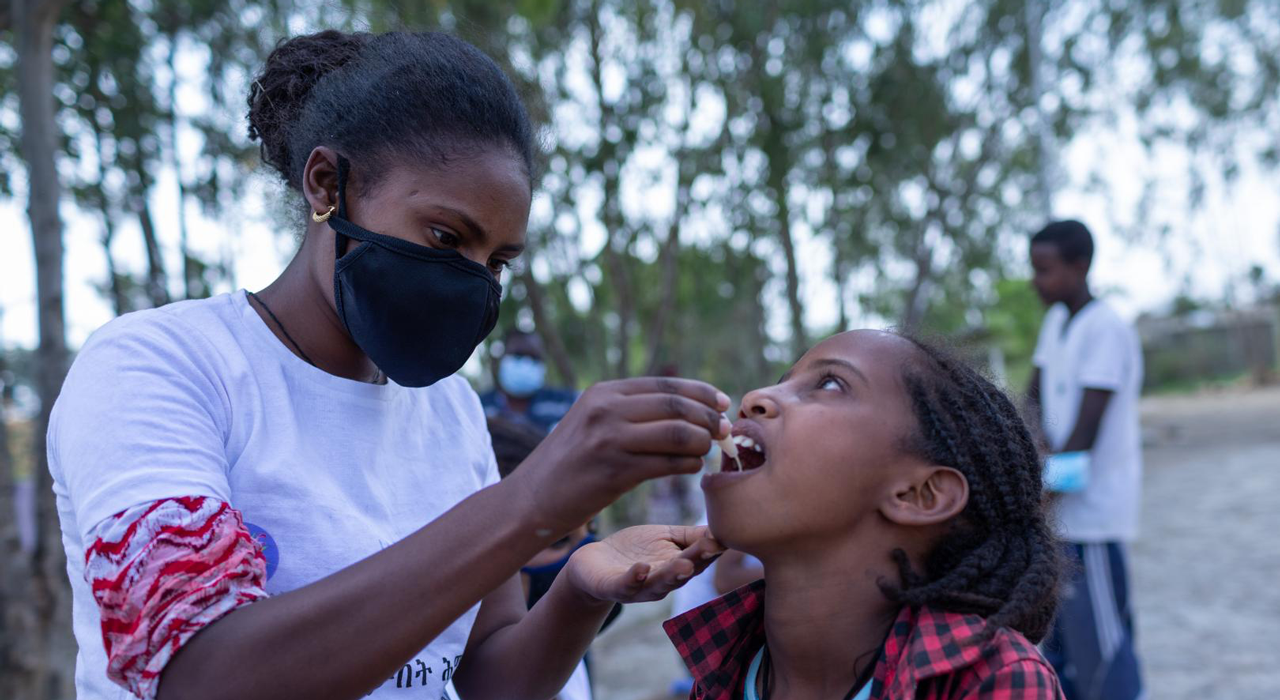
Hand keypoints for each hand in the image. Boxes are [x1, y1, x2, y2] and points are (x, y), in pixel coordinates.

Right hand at [508, 377, 730, 534]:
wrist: (531, 499)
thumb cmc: (569, 463)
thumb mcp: (592, 421)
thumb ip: (629, 410)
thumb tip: (684, 407)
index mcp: (603, 392)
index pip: (666, 385)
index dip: (701, 393)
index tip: (723, 403)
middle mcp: (606, 410)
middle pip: (676, 405)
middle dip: (709, 417)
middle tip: (725, 430)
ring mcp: (609, 440)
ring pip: (677, 433)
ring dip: (702, 441)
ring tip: (709, 450)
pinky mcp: (614, 471)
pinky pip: (667, 463)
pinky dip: (688, 464)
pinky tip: (693, 468)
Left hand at [564, 525, 724, 603]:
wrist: (593, 563)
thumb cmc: (635, 550)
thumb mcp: (665, 538)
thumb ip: (690, 536)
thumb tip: (721, 527)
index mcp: (677, 567)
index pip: (699, 558)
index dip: (712, 548)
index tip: (726, 535)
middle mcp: (662, 582)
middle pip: (683, 572)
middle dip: (698, 560)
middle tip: (712, 547)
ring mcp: (639, 587)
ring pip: (659, 583)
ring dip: (672, 574)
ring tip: (684, 564)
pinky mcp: (614, 587)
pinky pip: (626, 585)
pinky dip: (635, 577)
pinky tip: (642, 567)